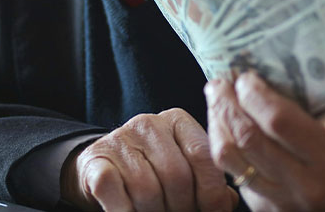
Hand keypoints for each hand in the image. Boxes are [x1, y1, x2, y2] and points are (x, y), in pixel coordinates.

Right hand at [61, 108, 238, 211]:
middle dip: (182, 207)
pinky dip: (125, 211)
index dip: (212, 192)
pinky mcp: (96, 159)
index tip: (213, 211)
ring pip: (147, 188)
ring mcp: (120, 139)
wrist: (102, 168)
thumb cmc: (152, 172)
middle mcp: (148, 124)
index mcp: (177, 122)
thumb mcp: (183, 168)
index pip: (203, 155)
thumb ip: (208, 182)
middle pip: (176, 175)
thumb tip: (229, 202)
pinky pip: (115, 191)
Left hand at [205, 72, 324, 211]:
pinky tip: (226, 128)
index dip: (254, 94)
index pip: (279, 120)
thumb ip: (308, 111)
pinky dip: (225, 145)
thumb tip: (267, 77)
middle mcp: (304, 185)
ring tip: (217, 102)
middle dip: (227, 103)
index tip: (245, 76)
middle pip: (247, 138)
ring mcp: (281, 201)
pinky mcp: (264, 210)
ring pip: (229, 158)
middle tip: (220, 82)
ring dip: (217, 124)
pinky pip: (234, 174)